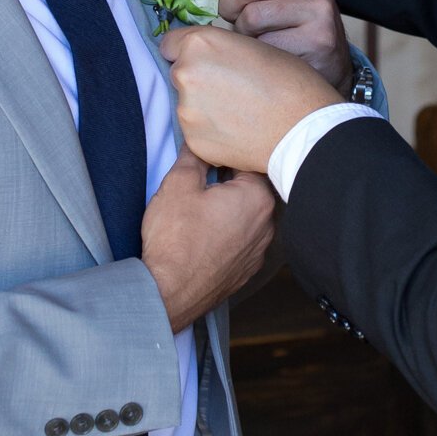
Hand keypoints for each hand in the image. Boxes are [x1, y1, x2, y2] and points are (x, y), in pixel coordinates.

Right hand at [139, 151, 276, 330]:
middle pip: (252, 189)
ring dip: (230, 209)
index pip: (250, 161)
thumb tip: (199, 143)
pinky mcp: (246, 270)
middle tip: (203, 179)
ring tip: (202, 208)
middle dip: (230, 181)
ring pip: (248, 216)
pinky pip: (242, 241)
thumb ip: (194, 157)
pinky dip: (228, 233)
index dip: (228, 153)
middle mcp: (267, 224)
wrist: (169, 291)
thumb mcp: (178, 184)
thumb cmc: (175, 239)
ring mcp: (259, 250)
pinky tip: (205, 234)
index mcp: (257, 197)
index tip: (211, 153)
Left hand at [162, 21, 340, 175]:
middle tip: (230, 88)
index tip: (204, 61)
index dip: (189, 52)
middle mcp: (184, 74)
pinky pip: (196, 131)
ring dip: (203, 107)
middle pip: (179, 74)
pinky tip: (237, 130)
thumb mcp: (253, 45)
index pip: (171, 44)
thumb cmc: (288, 81)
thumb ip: (220, 48)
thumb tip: (209, 56)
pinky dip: (211, 131)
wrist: (302, 127)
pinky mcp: (193, 141)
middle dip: (197, 80)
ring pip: (186, 104)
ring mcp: (186, 110)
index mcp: (199, 44)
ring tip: (238, 112)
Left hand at [187, 0, 352, 90]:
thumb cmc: (282, 23)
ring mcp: (319, 7)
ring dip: (241, 32)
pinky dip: (255, 54)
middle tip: (226, 16)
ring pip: (251, 15)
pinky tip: (267, 55)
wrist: (325, 63)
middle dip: (224, 4)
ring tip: (254, 37)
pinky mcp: (319, 38)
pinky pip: (265, 45)